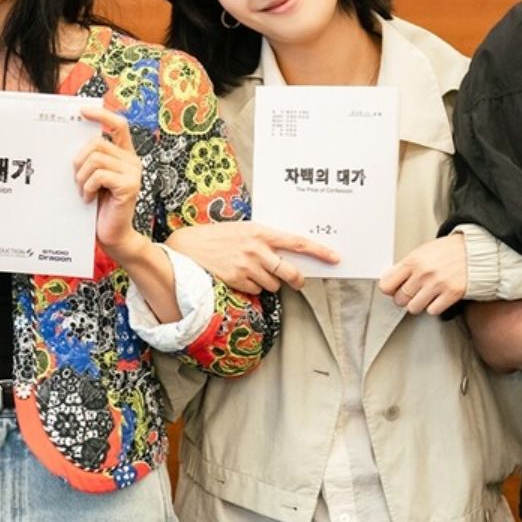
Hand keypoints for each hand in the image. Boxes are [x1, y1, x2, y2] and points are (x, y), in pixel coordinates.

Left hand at [76, 107, 147, 263]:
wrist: (112, 235)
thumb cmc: (98, 207)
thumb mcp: (93, 178)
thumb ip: (91, 160)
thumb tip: (71, 142)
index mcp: (124, 155)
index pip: (119, 125)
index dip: (101, 115)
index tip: (82, 111)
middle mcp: (132, 161)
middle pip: (97, 143)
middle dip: (79, 160)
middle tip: (76, 179)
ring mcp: (133, 173)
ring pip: (95, 159)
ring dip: (81, 177)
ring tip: (83, 191)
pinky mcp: (129, 186)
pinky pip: (99, 175)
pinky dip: (87, 187)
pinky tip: (88, 199)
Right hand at [167, 221, 339, 293]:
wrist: (187, 246)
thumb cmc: (217, 237)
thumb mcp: (243, 230)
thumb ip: (264, 239)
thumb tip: (285, 253)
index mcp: (260, 231)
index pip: (297, 241)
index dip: (319, 250)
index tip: (335, 257)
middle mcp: (256, 249)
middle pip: (289, 271)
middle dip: (297, 280)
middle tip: (298, 281)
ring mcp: (247, 266)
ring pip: (273, 284)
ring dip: (269, 282)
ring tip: (252, 272)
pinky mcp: (237, 280)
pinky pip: (256, 291)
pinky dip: (253, 288)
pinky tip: (240, 277)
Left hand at [378, 232, 467, 314]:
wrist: (476, 250)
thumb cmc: (449, 250)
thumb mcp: (423, 251)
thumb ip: (406, 266)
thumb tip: (389, 280)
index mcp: (413, 260)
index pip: (386, 284)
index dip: (389, 290)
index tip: (393, 289)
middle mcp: (423, 273)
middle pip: (399, 299)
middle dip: (404, 298)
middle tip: (413, 292)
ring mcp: (437, 284)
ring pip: (413, 308)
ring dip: (418, 304)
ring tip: (425, 296)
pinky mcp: (451, 294)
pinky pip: (432, 311)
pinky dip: (434, 307)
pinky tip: (438, 297)